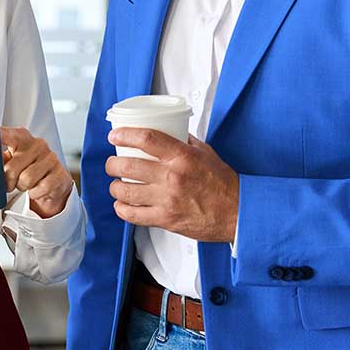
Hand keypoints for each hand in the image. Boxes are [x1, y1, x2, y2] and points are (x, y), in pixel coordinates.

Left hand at [0, 126, 73, 218]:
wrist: (53, 183)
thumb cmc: (28, 169)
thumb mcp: (11, 161)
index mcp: (22, 137)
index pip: (7, 134)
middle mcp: (38, 144)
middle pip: (12, 168)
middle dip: (9, 181)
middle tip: (11, 182)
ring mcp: (51, 158)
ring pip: (26, 180)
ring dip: (22, 187)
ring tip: (26, 183)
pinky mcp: (60, 173)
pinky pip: (40, 188)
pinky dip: (35, 193)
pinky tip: (37, 188)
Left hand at [105, 129, 238, 241]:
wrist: (237, 212)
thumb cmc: (223, 183)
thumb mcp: (206, 153)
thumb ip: (185, 141)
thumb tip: (170, 130)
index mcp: (182, 157)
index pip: (146, 139)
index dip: (125, 135)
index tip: (115, 135)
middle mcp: (172, 177)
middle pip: (128, 165)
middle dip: (112, 163)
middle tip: (112, 163)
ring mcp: (167, 200)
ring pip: (126, 190)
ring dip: (115, 186)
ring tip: (117, 184)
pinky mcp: (165, 219)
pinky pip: (133, 215)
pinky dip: (122, 209)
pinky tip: (122, 204)